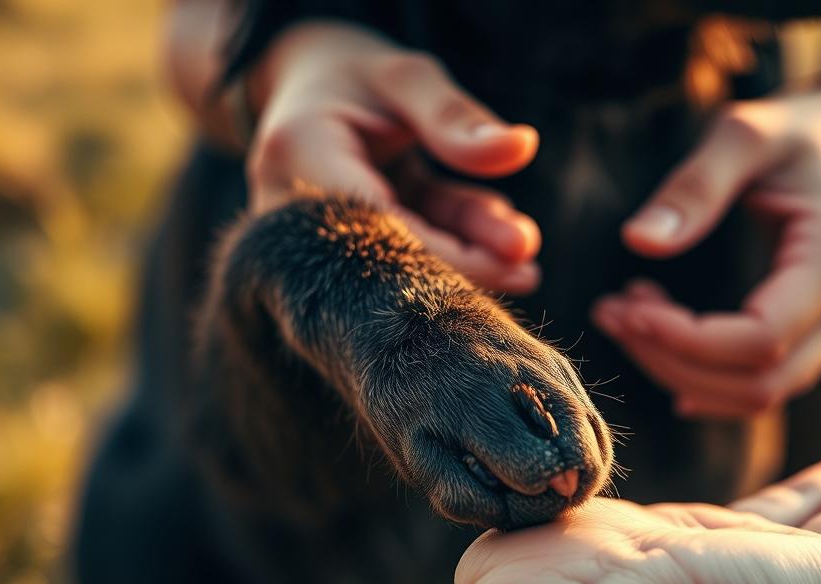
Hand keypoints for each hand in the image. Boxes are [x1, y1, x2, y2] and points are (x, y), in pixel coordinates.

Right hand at [245, 22, 541, 292]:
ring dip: (467, 260)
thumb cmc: (355, 76)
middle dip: (463, 265)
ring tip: (525, 255)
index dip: (444, 252)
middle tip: (529, 270)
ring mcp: (314, 235)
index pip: (375, 222)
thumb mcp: (405, 78)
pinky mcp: (344, 247)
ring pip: (401, 261)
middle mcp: (291, 205)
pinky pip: (404, 255)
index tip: (512, 254)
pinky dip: (453, 246)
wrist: (307, 88)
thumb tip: (522, 148)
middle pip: (387, 257)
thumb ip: (455, 118)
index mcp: (300, 150)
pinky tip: (501, 239)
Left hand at [593, 87, 820, 416]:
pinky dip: (702, 374)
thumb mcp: (745, 134)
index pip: (761, 339)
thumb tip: (637, 241)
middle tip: (611, 314)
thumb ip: (694, 186)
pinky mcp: (815, 338)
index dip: (688, 341)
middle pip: (758, 382)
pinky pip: (760, 384)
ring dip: (681, 371)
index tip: (627, 309)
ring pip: (757, 394)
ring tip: (624, 317)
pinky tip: (655, 344)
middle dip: (673, 361)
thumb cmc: (800, 131)